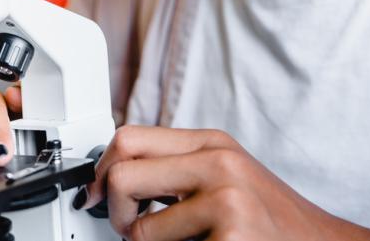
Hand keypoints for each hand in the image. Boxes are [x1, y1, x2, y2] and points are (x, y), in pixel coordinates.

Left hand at [80, 125, 369, 240]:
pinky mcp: (233, 235)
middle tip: (131, 230)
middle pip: (121, 171)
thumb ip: (179, 170)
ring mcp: (227, 198)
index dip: (101, 170)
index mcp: (212, 144)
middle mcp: (218, 162)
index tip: (94, 195)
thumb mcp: (228, 179)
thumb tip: (113, 178)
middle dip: (114, 210)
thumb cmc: (275, 224)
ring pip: (140, 228)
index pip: (128, 138)